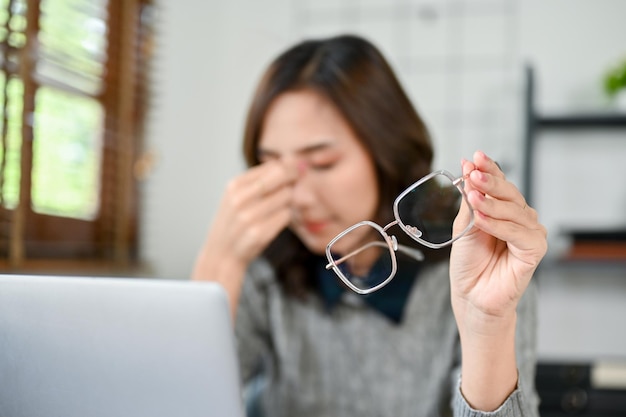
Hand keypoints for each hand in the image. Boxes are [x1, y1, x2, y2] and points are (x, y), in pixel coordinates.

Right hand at [194, 159, 296, 279]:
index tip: (295, 174)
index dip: (289, 169)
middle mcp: (240, 198)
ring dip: (288, 201)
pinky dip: (284, 217)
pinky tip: (273, 222)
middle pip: (282, 176)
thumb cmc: (235, 221)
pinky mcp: (259, 233)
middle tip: (297, 185)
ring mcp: (249, 216)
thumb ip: (263, 179)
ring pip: (287, 196)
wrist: (221, 254)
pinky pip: (286, 215)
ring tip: (276, 208)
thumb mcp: (239, 195)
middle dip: (294, 179)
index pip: (273, 166)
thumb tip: (294, 160)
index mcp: (235, 185)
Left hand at [450, 150, 546, 323]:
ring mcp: (530, 233)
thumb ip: (469, 199)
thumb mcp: (463, 225)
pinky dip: (498, 225)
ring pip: (514, 211)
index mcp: (504, 209)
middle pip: (510, 193)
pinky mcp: (534, 251)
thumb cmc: (468, 262)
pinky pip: (518, 232)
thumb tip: (467, 166)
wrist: (471, 294)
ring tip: (472, 197)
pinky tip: (481, 220)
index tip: (475, 156)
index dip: (489, 169)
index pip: (500, 183)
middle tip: (473, 172)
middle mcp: (521, 218)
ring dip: (491, 203)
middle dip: (490, 181)